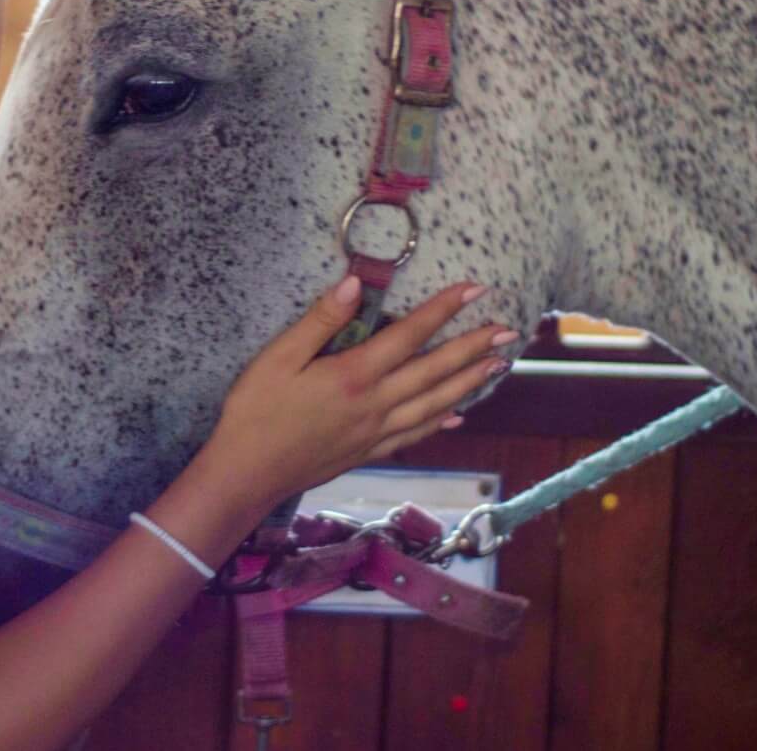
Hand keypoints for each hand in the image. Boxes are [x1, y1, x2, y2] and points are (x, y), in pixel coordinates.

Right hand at [209, 279, 515, 503]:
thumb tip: (353, 283)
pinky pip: (415, 435)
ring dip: (469, 383)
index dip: (444, 309)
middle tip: (510, 331)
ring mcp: (375, 431)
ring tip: (499, 366)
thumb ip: (320, 321)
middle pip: (434, 371)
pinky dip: (441, 422)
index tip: (476, 289)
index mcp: (354, 374)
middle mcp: (375, 404)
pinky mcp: (368, 452)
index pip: (410, 334)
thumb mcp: (277, 357)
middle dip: (474, 348)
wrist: (246, 475)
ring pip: (434, 404)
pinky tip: (458, 416)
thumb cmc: (255, 411)